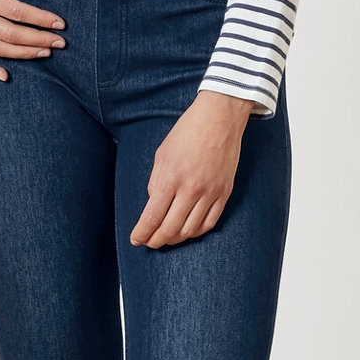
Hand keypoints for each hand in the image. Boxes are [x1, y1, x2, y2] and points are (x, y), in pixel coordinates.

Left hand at [130, 90, 255, 248]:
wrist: (219, 118)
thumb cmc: (187, 132)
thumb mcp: (162, 154)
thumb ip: (156, 182)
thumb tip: (154, 206)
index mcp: (171, 178)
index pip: (153, 217)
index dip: (142, 233)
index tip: (135, 239)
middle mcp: (191, 189)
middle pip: (171, 229)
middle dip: (156, 240)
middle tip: (149, 242)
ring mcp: (210, 192)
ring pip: (190, 230)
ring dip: (175, 239)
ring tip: (166, 238)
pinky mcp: (224, 193)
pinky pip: (210, 223)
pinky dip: (196, 232)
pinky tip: (187, 231)